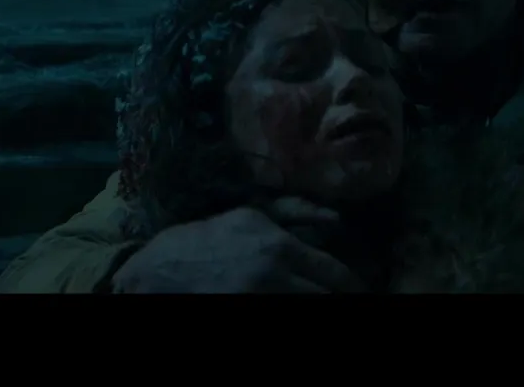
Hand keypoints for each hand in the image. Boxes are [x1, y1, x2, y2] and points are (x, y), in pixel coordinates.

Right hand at [110, 197, 365, 292]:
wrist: (161, 269)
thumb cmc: (211, 237)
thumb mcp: (252, 215)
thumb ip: (296, 213)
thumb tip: (336, 218)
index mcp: (280, 248)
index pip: (335, 275)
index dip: (354, 286)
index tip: (363, 290)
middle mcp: (273, 277)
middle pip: (326, 297)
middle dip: (338, 297)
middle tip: (350, 295)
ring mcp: (259, 299)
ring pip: (308, 305)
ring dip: (318, 301)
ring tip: (324, 298)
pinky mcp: (245, 310)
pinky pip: (283, 311)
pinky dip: (293, 306)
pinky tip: (293, 301)